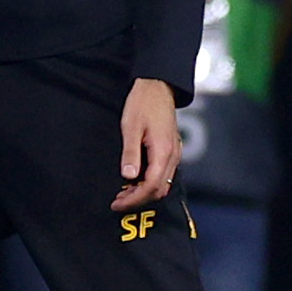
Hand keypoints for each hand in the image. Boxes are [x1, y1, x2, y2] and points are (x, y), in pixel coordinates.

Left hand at [114, 77, 179, 212]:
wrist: (158, 87)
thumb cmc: (143, 103)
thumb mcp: (131, 127)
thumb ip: (130, 153)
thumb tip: (128, 176)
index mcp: (163, 151)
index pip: (150, 186)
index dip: (134, 199)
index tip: (117, 203)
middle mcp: (173, 155)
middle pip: (159, 189)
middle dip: (139, 199)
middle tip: (118, 200)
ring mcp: (174, 153)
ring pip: (163, 184)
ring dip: (144, 191)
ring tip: (124, 192)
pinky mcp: (172, 150)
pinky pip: (164, 174)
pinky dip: (149, 182)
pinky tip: (135, 179)